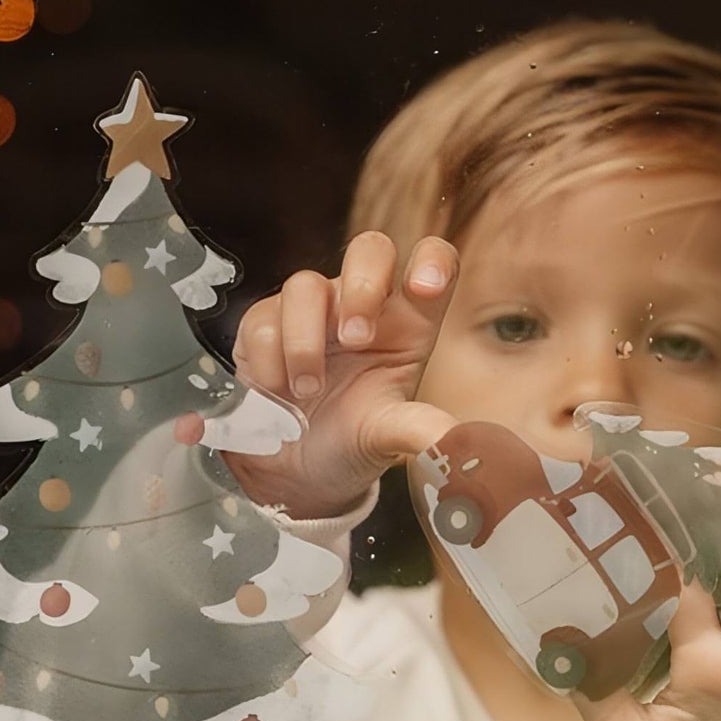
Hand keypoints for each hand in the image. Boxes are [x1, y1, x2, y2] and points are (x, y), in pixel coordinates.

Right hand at [223, 231, 459, 519]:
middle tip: (356, 340)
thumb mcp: (388, 438)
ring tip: (308, 391)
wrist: (295, 471)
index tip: (424, 287)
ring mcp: (312, 310)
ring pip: (305, 286)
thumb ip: (420, 430)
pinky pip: (262, 321)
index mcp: (408, 324)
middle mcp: (361, 305)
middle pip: (370, 249)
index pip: (433, 263)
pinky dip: (269, 361)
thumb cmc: (351, 440)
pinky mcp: (264, 325)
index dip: (432, 261)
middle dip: (362, 286)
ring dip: (304, 340)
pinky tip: (277, 394)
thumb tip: (458, 441)